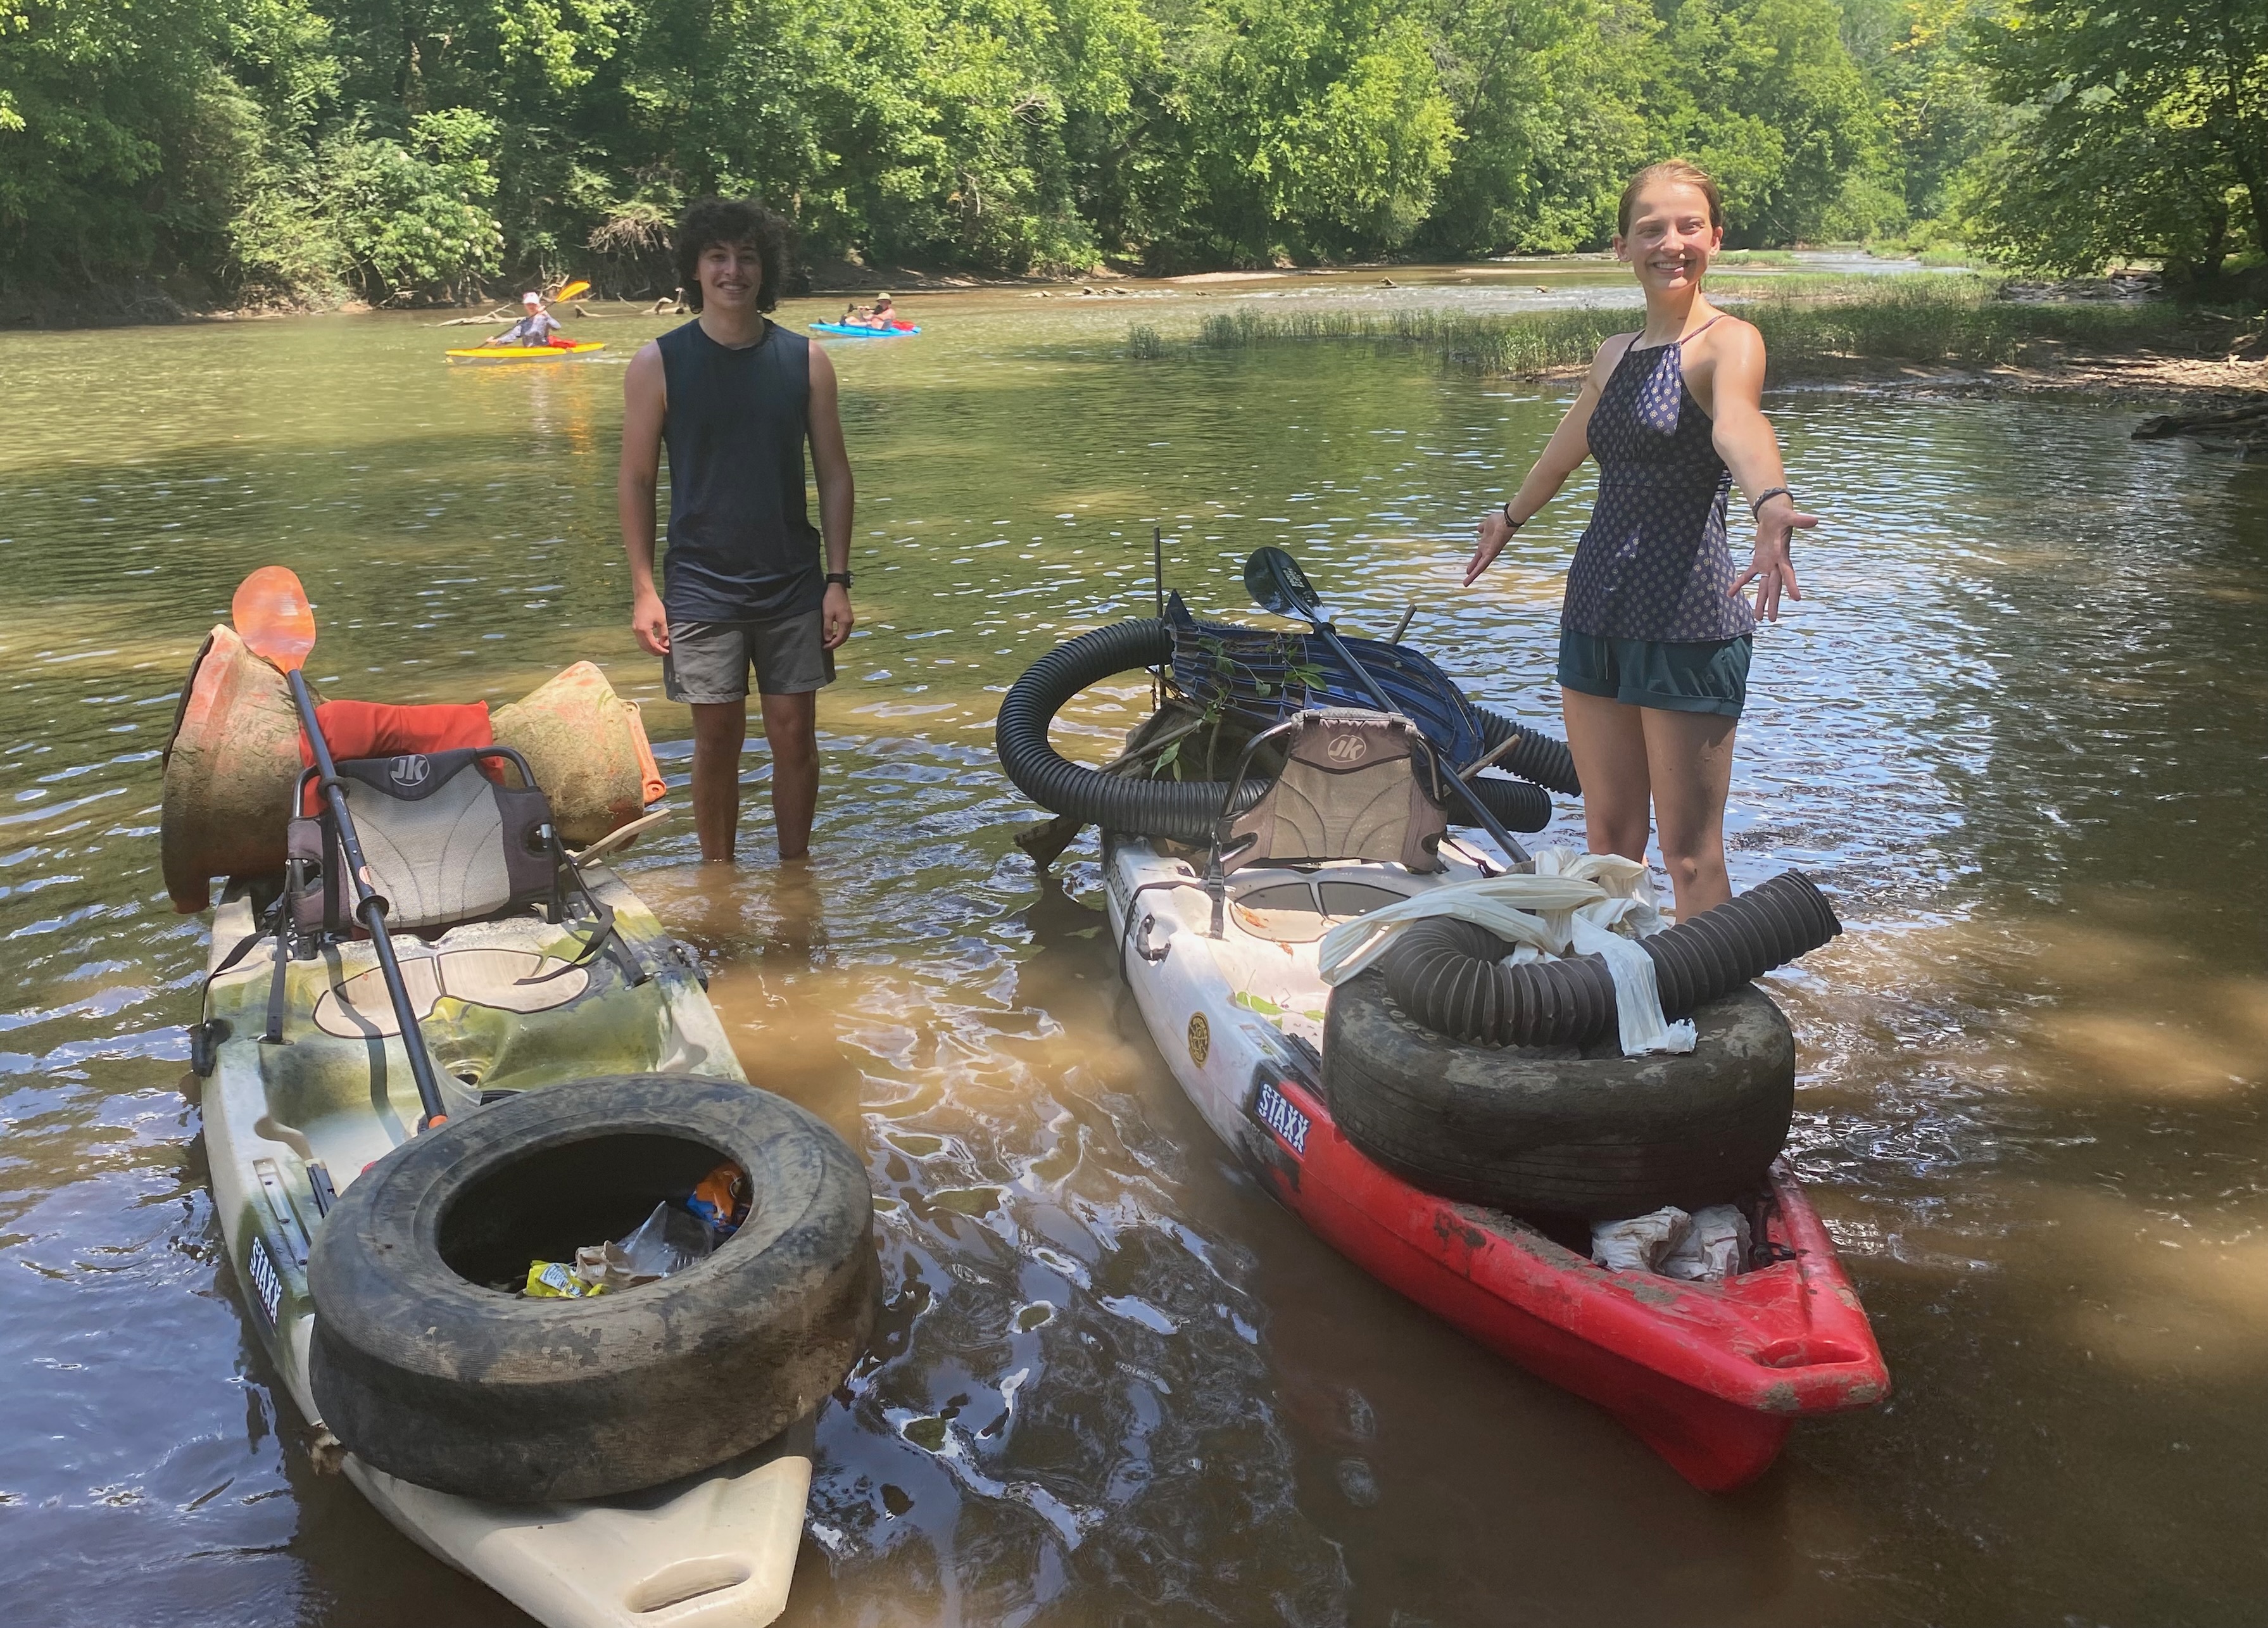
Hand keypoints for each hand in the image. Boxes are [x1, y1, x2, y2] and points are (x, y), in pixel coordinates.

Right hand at [631, 587, 669, 654]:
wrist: (643, 595)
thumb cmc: (653, 605)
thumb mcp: (662, 620)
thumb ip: (663, 633)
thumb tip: (665, 644)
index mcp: (644, 630)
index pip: (652, 646)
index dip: (660, 650)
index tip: (667, 652)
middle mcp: (637, 631)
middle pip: (646, 647)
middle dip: (655, 651)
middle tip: (664, 652)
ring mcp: (634, 629)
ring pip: (642, 644)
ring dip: (650, 648)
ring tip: (660, 647)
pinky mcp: (635, 626)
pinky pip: (640, 639)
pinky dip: (647, 643)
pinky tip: (654, 640)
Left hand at [822, 582, 854, 650]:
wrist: (837, 587)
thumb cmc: (831, 600)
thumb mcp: (827, 614)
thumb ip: (828, 628)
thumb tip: (827, 639)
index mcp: (845, 623)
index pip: (840, 639)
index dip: (832, 645)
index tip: (824, 647)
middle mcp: (850, 622)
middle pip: (844, 638)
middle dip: (836, 644)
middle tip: (826, 646)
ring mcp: (850, 619)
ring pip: (845, 634)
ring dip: (838, 639)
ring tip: (829, 641)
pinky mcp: (848, 616)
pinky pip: (845, 629)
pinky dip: (839, 634)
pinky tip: (833, 633)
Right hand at [1464, 508, 1517, 586]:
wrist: (1507, 519)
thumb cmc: (1499, 520)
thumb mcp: (1486, 524)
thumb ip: (1482, 527)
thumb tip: (1478, 528)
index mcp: (1486, 544)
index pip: (1478, 556)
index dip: (1474, 562)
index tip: (1468, 569)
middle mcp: (1488, 550)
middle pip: (1479, 564)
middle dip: (1473, 571)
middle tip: (1467, 579)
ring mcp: (1491, 553)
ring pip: (1481, 567)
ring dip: (1473, 575)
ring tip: (1465, 583)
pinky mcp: (1492, 553)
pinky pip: (1483, 563)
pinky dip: (1477, 570)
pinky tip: (1470, 576)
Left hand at [1731, 497, 1815, 620]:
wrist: (1774, 514)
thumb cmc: (1782, 515)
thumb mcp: (1789, 516)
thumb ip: (1800, 520)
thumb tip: (1815, 520)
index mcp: (1783, 556)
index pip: (1788, 573)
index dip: (1792, 584)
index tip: (1797, 598)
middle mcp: (1776, 564)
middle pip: (1774, 586)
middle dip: (1773, 602)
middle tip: (1772, 620)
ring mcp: (1767, 564)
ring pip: (1763, 586)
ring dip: (1760, 601)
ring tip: (1757, 618)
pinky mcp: (1758, 560)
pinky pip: (1749, 575)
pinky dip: (1740, 584)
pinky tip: (1731, 594)